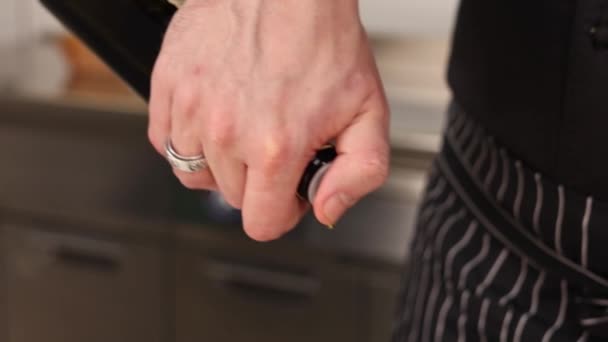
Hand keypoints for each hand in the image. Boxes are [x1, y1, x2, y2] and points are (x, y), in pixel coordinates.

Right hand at [148, 0, 389, 240]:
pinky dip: (189, 138)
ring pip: (195, 173)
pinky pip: (165, 139)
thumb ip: (359, 172)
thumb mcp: (369, 110)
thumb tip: (326, 209)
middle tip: (276, 144)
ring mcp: (191, 108)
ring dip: (221, 162)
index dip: (282, 212)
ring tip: (246, 128)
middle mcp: (227, 132)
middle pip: (232, 198)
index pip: (262, 223)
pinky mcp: (169, 84)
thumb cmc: (324, 39)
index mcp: (276, 146)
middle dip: (257, 182)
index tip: (289, 191)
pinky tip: (215, 116)